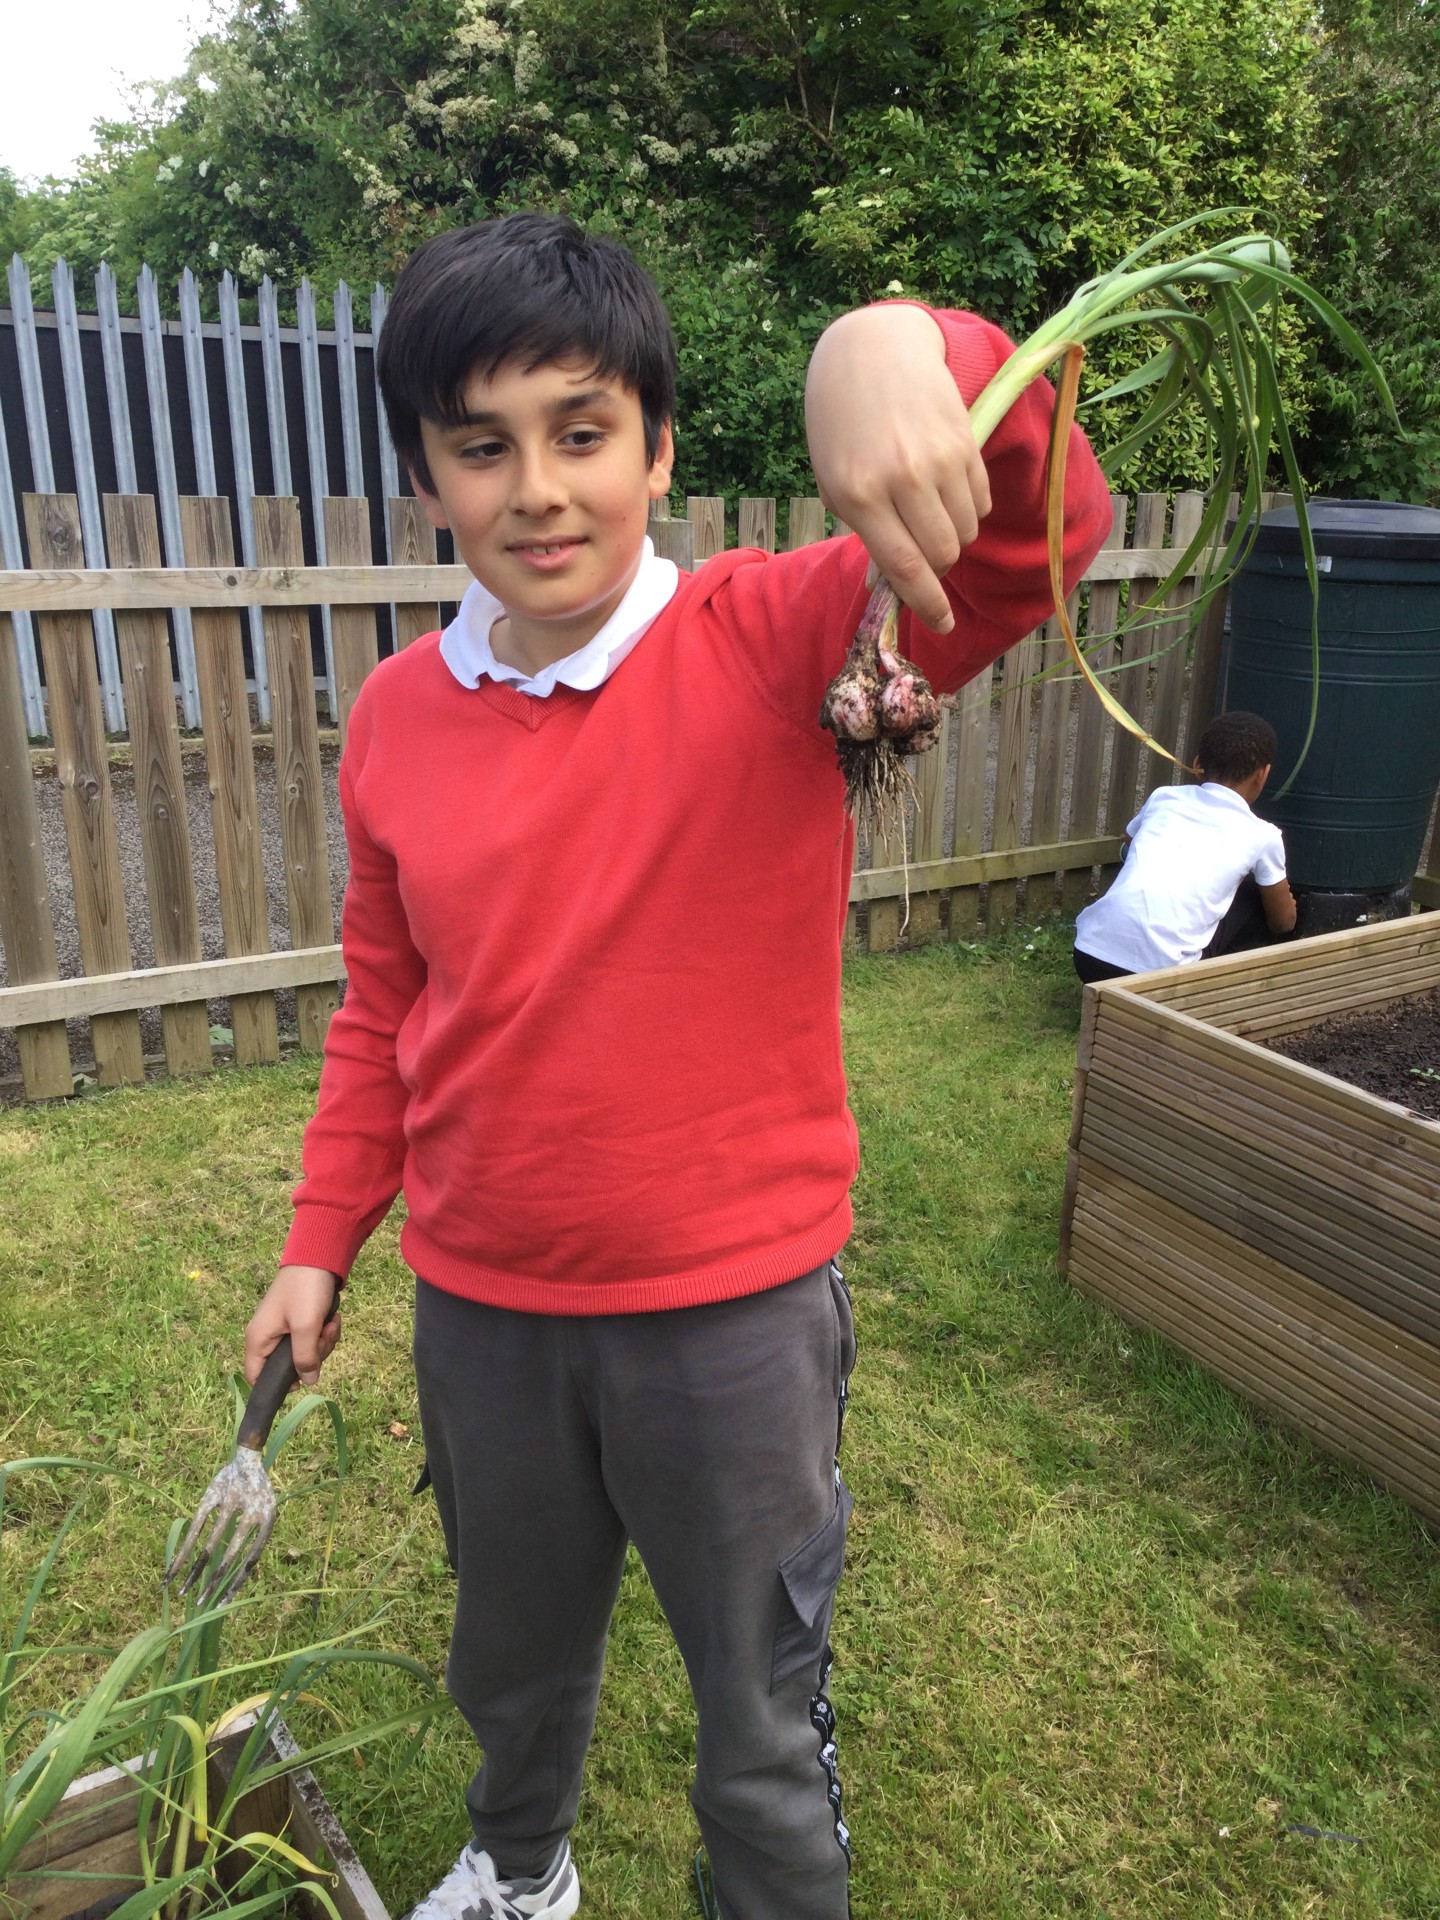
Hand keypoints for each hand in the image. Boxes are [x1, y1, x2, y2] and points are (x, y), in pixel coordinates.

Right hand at [244, 1265, 341, 1387]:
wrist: (318, 1256)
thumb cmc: (305, 1290)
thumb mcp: (306, 1326)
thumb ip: (305, 1357)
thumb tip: (308, 1382)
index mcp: (258, 1339)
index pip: (256, 1377)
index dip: (277, 1385)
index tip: (302, 1380)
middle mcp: (267, 1336)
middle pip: (287, 1366)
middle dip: (313, 1355)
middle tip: (324, 1336)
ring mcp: (283, 1328)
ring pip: (304, 1352)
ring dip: (323, 1342)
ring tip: (331, 1322)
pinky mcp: (299, 1321)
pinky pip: (312, 1338)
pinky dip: (324, 1331)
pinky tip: (333, 1318)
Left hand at [805, 304, 991, 633]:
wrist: (872, 350)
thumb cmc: (842, 424)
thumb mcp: (834, 480)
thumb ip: (863, 529)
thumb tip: (891, 582)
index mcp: (858, 494)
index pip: (903, 566)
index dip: (926, 603)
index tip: (942, 625)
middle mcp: (900, 478)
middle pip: (941, 553)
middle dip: (939, 568)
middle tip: (928, 558)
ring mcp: (937, 458)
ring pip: (965, 530)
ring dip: (954, 537)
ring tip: (931, 513)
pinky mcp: (965, 441)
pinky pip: (980, 501)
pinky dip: (969, 509)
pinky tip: (946, 487)